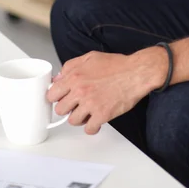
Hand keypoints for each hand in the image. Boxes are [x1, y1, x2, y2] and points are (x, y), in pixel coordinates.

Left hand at [47, 49, 166, 134]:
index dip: (56, 97)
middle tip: (76, 105)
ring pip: (72, 121)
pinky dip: (92, 127)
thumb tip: (59, 77)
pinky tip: (97, 120)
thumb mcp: (90, 57)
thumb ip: (71, 66)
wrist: (136, 73)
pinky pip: (89, 129)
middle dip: (68, 108)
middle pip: (60, 110)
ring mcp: (90, 104)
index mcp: (75, 76)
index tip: (61, 98)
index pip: (52, 94)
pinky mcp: (102, 115)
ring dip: (79, 118)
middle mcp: (80, 91)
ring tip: (88, 112)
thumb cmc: (117, 65)